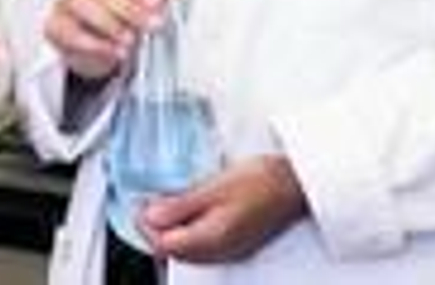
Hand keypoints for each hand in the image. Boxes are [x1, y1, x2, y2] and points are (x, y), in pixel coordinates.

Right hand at [43, 0, 170, 82]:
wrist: (95, 47)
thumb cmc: (118, 17)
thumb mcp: (141, 3)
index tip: (156, 2)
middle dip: (130, 9)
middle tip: (153, 25)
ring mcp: (63, 4)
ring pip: (83, 7)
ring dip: (111, 25)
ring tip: (131, 41)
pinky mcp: (54, 28)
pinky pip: (69, 32)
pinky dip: (93, 43)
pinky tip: (114, 52)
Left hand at [139, 155, 308, 264]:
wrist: (294, 184)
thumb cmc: (260, 181)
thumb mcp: (213, 188)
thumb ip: (179, 205)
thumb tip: (151, 216)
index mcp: (211, 239)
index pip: (164, 245)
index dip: (146, 226)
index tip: (140, 205)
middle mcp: (220, 252)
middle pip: (174, 252)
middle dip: (156, 230)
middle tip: (149, 204)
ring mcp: (229, 250)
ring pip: (188, 251)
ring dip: (172, 231)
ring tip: (166, 205)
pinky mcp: (236, 243)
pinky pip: (202, 246)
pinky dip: (189, 231)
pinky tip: (189, 212)